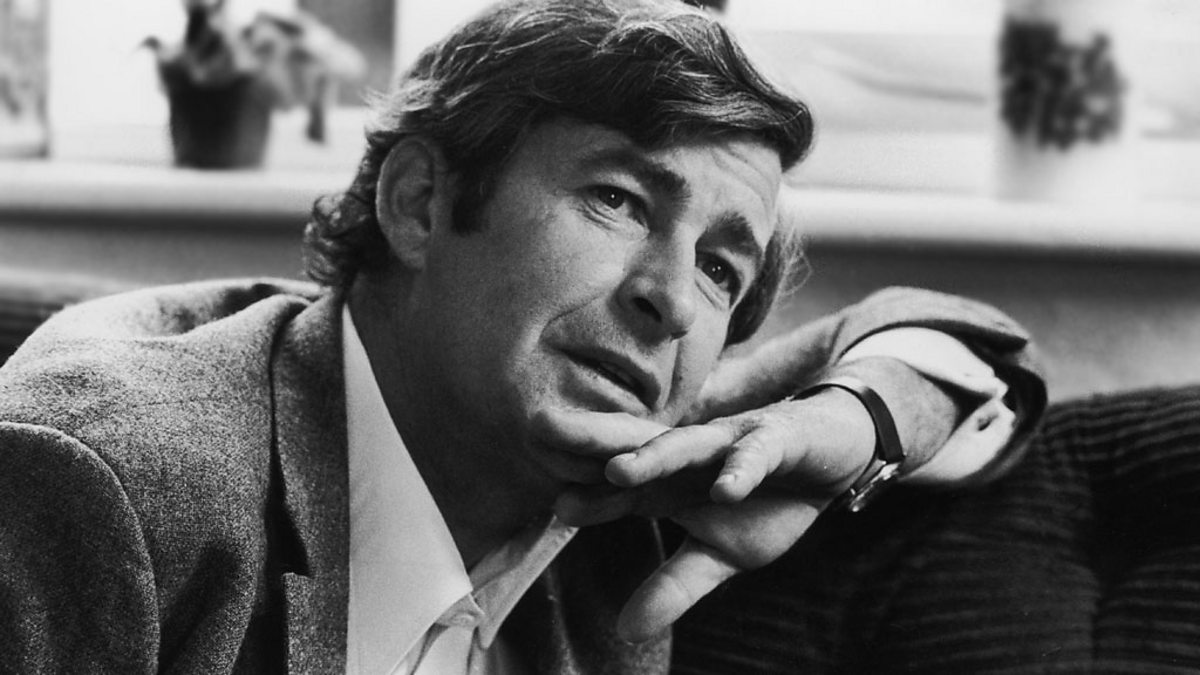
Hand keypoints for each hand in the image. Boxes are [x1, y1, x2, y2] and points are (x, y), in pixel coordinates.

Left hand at [537, 390, 876, 642]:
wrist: (832, 457)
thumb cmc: (766, 501)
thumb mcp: (719, 554)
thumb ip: (674, 586)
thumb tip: (626, 630)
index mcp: (669, 482)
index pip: (616, 488)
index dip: (586, 494)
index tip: (549, 506)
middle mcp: (689, 455)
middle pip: (633, 446)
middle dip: (589, 439)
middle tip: (541, 430)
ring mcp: (729, 442)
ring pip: (685, 445)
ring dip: (652, 456)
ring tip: (618, 472)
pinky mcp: (775, 438)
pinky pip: (755, 454)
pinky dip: (741, 469)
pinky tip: (726, 489)